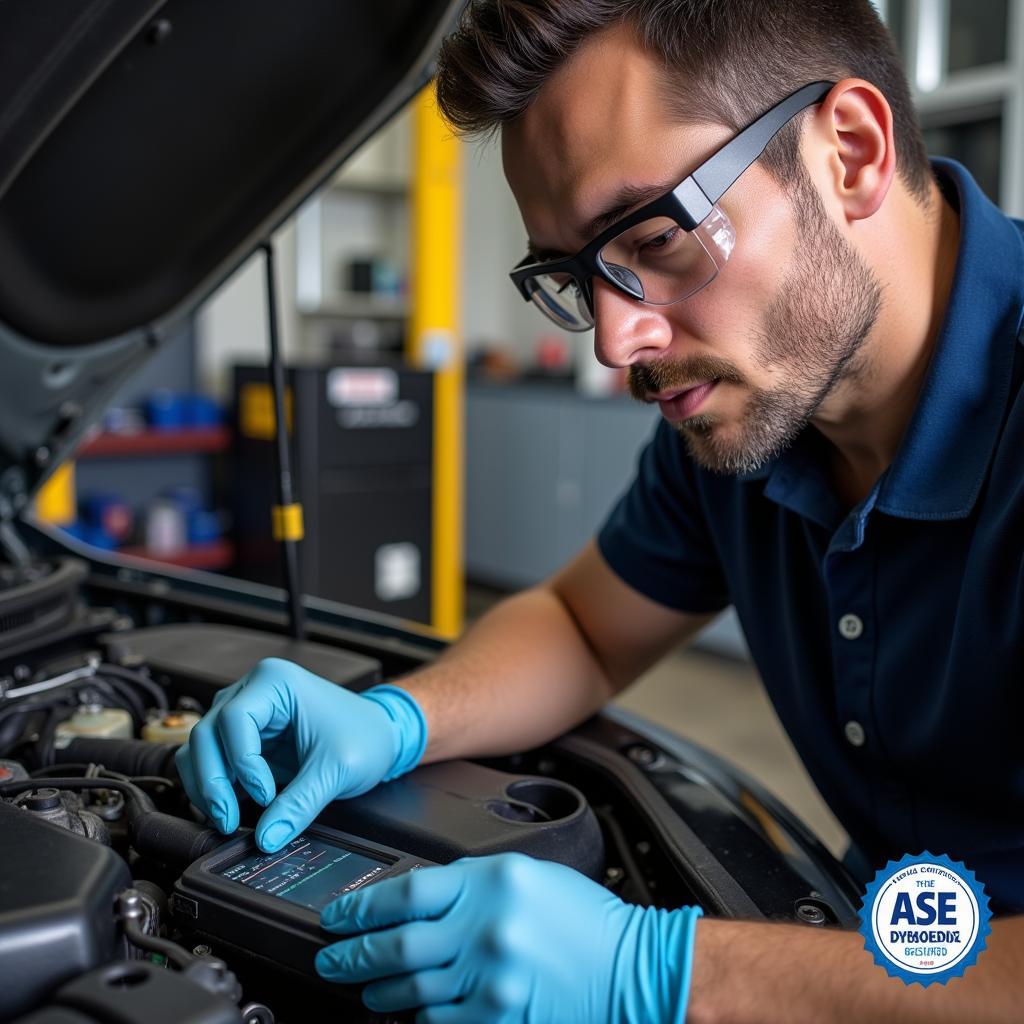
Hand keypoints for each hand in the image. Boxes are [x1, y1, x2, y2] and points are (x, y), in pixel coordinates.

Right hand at [174, 658, 426, 850]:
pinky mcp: (245, 739)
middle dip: (213, 781)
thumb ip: (300, 805)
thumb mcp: (337, 769)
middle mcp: (254, 692)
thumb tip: (266, 838)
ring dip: (207, 786)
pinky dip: (214, 787)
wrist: (382, 735)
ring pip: (201, 748)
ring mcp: (246, 715)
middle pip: (207, 734)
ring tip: (227, 819)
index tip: (265, 795)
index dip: (243, 763)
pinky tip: (229, 810)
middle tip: (228, 818)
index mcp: (275, 682)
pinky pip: (214, 762)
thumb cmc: (366, 734)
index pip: (234, 719)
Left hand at [315, 852, 702, 1023]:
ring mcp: (489, 979)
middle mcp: (484, 929)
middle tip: (331, 958)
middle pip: (396, 944)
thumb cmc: (582, 920)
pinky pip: (438, 1023)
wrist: (630, 968)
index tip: (339, 916)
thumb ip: (470, 885)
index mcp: (490, 882)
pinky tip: (407, 1013)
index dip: (361, 907)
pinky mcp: (497, 1019)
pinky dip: (417, 1018)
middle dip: (353, 955)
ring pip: (410, 988)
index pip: (406, 893)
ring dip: (378, 990)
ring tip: (363, 988)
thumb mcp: (524, 878)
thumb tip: (415, 902)